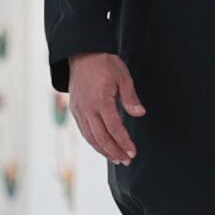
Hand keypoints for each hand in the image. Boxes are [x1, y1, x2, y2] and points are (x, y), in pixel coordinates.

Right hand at [65, 51, 144, 166]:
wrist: (83, 54)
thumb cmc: (105, 63)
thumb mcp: (123, 77)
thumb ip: (130, 98)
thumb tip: (139, 113)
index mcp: (101, 101)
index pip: (114, 128)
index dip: (124, 142)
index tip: (132, 152)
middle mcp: (87, 109)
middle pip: (101, 138)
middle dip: (114, 152)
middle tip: (126, 160)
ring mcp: (79, 110)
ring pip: (90, 138)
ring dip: (103, 151)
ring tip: (115, 158)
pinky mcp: (75, 110)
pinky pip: (84, 131)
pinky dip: (93, 142)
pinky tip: (102, 146)